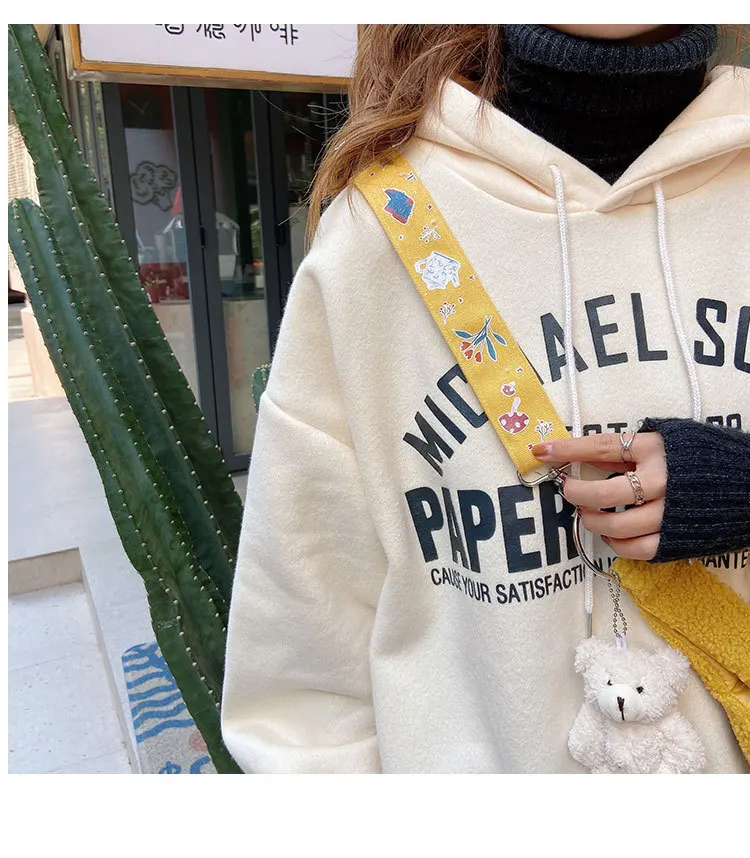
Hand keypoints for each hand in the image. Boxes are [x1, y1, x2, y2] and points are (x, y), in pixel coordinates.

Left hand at [531, 432, 666, 560]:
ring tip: (588, 513)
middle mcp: (662, 480)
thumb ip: (631, 447)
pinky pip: (635, 549)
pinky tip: (612, 534)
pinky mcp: (676, 540)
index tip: (541, 450)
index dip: (568, 450)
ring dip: (592, 520)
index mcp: (656, 449)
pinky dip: (616, 544)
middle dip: (576, 492)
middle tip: (568, 490)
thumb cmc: (704, 458)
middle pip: (602, 492)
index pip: (602, 447)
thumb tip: (588, 453)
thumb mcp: (668, 440)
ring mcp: (668, 513)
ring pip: (615, 525)